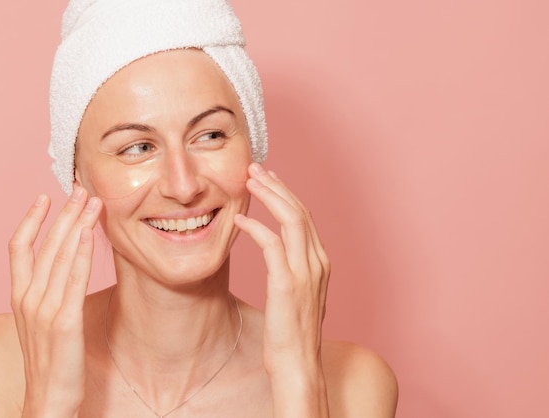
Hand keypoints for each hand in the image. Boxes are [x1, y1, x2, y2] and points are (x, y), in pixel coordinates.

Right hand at [8, 188, 101, 417]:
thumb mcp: (41, 321)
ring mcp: (44, 309)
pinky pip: (74, 280)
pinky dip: (82, 253)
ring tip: (91, 202)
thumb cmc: (50, 360)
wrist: (48, 399)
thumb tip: (67, 265)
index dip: (30, 219)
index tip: (44, 198)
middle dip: (64, 214)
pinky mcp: (65, 322)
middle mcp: (28, 298)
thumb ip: (48, 292)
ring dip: (77, 225)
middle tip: (80, 189)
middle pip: (45, 245)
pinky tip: (90, 234)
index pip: (18, 248)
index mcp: (19, 296)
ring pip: (61, 256)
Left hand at [234, 163, 329, 415]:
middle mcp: (317, 262)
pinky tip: (240, 220)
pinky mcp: (287, 285)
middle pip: (299, 211)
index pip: (304, 217)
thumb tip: (277, 250)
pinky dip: (256, 228)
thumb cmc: (292, 332)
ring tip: (249, 181)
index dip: (286, 194)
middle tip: (255, 168)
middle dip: (277, 185)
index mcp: (320, 262)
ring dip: (269, 196)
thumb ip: (292, 268)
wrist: (298, 365)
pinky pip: (271, 245)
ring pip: (291, 220)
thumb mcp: (298, 293)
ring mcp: (305, 273)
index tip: (268, 178)